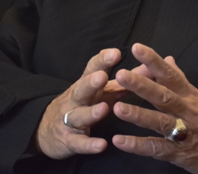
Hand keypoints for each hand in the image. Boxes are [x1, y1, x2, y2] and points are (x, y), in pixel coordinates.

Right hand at [36, 48, 154, 159]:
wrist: (47, 129)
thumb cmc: (84, 104)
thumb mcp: (102, 91)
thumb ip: (125, 81)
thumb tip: (150, 67)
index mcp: (86, 85)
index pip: (92, 69)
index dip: (102, 60)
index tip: (116, 53)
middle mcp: (76, 100)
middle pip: (81, 89)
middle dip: (91, 83)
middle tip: (102, 77)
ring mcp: (70, 120)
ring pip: (79, 115)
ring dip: (91, 112)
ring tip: (104, 109)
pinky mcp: (69, 141)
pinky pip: (79, 143)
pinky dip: (89, 144)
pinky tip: (102, 145)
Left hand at [111, 43, 197, 173]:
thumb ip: (181, 80)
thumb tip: (168, 59)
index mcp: (191, 96)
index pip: (171, 75)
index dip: (154, 61)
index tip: (137, 48)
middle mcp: (188, 111)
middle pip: (163, 96)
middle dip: (141, 85)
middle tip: (121, 75)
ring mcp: (184, 132)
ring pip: (159, 121)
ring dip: (137, 115)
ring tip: (117, 107)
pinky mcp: (180, 154)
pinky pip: (157, 148)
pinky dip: (138, 145)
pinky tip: (119, 141)